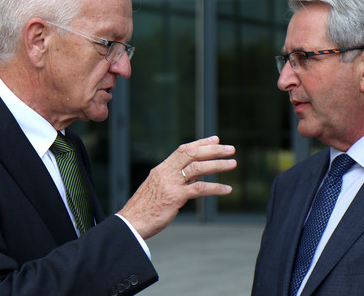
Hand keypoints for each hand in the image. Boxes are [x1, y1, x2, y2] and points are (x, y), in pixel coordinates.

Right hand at [118, 135, 236, 239]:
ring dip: (218, 165)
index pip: (183, 149)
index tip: (215, 139)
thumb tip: (191, 177)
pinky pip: (199, 189)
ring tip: (233, 164)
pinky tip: (227, 189)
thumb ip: (172, 180)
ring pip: (198, 168)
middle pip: (192, 154)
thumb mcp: (157, 188)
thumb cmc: (144, 209)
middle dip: (213, 150)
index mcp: (161, 169)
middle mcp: (166, 173)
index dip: (200, 143)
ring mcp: (170, 184)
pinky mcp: (174, 198)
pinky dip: (216, 188)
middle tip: (230, 149)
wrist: (130, 223)